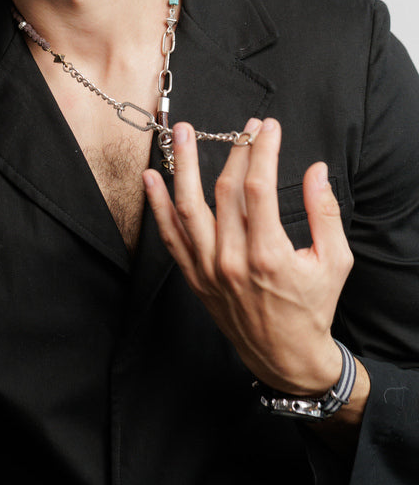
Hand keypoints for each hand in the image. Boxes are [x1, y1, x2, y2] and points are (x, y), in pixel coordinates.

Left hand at [143, 118, 354, 396]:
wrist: (286, 357)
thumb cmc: (313, 308)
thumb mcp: (334, 261)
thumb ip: (325, 212)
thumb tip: (317, 171)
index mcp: (269, 255)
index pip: (258, 188)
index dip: (261, 152)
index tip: (266, 129)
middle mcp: (232, 261)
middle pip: (225, 192)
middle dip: (234, 152)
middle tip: (242, 127)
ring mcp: (208, 270)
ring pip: (188, 208)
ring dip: (182, 167)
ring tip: (182, 134)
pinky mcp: (195, 278)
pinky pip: (170, 237)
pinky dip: (158, 206)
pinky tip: (151, 179)